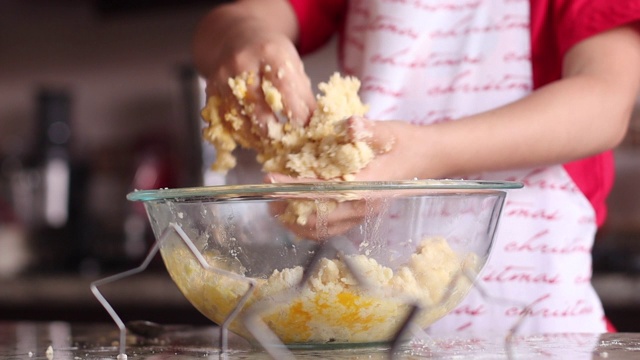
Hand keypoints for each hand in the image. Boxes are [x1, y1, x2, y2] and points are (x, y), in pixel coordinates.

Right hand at [194, 3, 315, 142]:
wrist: (235, 36)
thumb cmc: (270, 54)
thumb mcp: (293, 65)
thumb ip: (303, 96)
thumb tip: (314, 126)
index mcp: (269, 53)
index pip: (284, 89)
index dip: (296, 114)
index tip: (305, 131)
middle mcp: (242, 65)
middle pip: (259, 110)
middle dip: (276, 133)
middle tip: (288, 144)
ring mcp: (223, 79)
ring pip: (242, 121)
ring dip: (259, 138)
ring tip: (273, 145)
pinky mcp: (211, 91)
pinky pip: (226, 122)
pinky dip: (242, 134)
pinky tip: (255, 137)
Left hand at [264, 116, 420, 239]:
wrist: (430, 159)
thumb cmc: (406, 142)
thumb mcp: (389, 131)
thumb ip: (368, 130)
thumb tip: (349, 126)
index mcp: (366, 187)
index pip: (323, 191)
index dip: (295, 187)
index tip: (271, 181)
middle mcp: (363, 206)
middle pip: (319, 218)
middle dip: (290, 209)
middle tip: (268, 198)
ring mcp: (362, 213)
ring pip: (324, 228)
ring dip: (297, 221)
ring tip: (277, 208)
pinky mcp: (361, 214)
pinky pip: (332, 228)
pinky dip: (311, 224)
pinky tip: (297, 213)